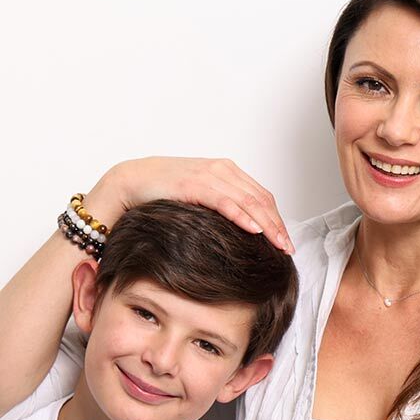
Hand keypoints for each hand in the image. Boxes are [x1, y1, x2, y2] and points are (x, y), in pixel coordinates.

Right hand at [88, 157, 292, 251]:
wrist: (130, 181)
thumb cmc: (163, 192)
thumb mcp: (200, 198)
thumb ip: (222, 205)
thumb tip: (244, 230)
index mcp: (227, 171)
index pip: (262, 197)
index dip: (277, 220)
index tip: (286, 242)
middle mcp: (221, 170)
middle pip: (261, 200)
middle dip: (278, 226)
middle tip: (289, 250)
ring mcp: (208, 175)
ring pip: (248, 201)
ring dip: (267, 225)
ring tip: (279, 246)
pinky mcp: (193, 184)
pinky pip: (225, 202)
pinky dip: (242, 217)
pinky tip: (254, 231)